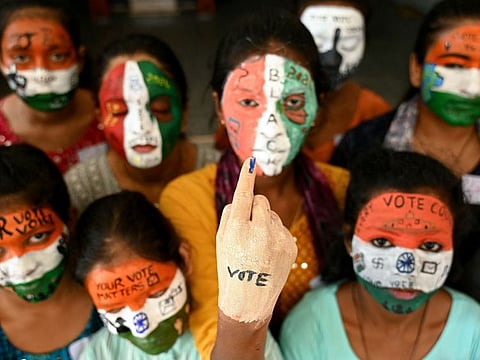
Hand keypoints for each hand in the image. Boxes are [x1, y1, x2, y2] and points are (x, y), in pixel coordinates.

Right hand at [216, 157, 297, 322]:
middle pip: (261, 201)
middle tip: (248, 228)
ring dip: (265, 222)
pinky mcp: (291, 246)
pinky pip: (281, 228)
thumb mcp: (221, 241)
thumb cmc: (230, 268)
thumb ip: (231, 216)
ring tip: (258, 247)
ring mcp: (278, 240)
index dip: (246, 178)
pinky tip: (268, 253)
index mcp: (237, 231)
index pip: (242, 197)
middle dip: (255, 207)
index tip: (251, 162)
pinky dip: (275, 235)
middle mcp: (259, 233)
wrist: (250, 301)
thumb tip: (245, 196)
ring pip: (272, 214)